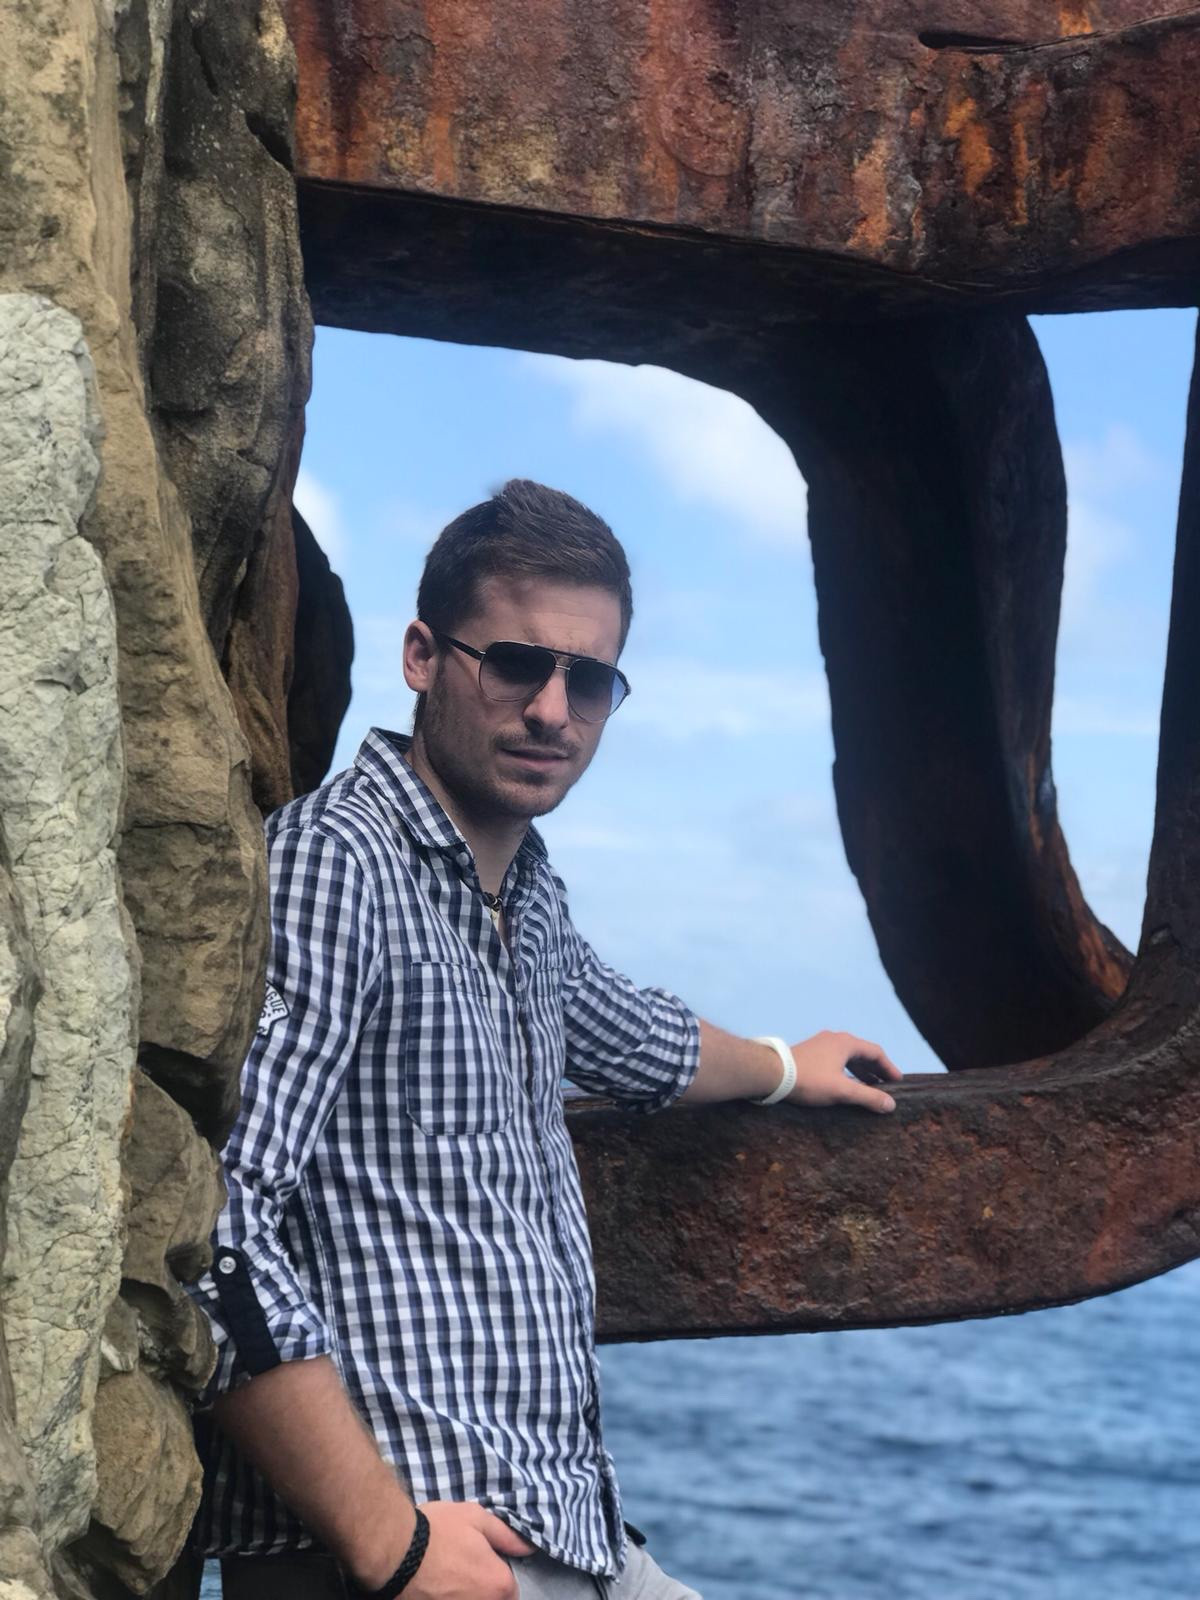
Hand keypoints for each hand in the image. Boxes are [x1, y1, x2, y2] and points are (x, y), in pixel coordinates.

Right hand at [406, 1501, 533, 1599]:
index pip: (511, 1592)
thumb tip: (529, 1548)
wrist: (395, 1551)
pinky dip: (448, 1598)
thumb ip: (505, 1536)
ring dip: (466, 1596)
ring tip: (449, 1581)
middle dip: (483, 1591)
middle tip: (463, 1574)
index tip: (482, 1565)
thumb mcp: (476, 1518)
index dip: (497, 1577)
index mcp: (499, 1585)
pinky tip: (438, 1589)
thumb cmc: (438, 1530)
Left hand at [786, 1030, 900, 1113]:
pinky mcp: (810, 1052)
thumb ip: (868, 1097)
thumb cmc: (809, 1080)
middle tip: (887, 1086)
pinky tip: (845, 1084)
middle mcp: (835, 1039)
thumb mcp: (842, 1090)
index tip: (898, 1081)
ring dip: (861, 1071)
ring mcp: (821, 1044)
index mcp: (845, 1043)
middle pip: (862, 1053)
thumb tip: (891, 1104)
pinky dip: (847, 1071)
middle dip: (876, 1070)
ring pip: (848, 1057)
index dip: (889, 1067)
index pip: (876, 1052)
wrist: (772, 1073)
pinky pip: (836, 1060)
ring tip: (870, 1087)